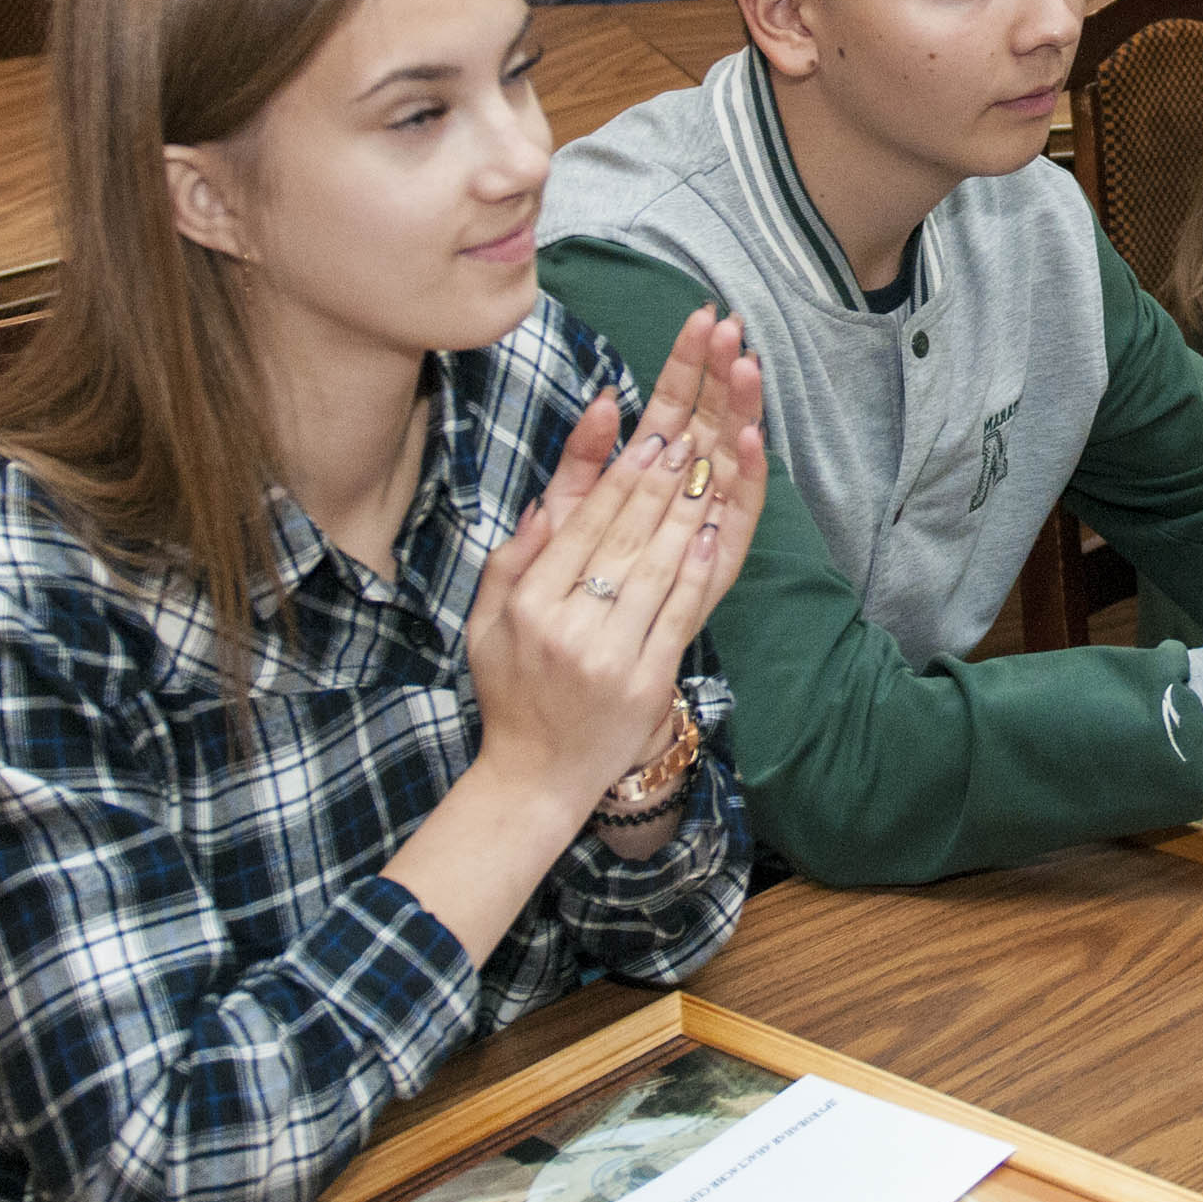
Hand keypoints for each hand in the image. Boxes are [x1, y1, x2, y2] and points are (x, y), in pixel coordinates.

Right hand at [462, 308, 766, 810]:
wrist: (535, 778)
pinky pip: (678, 613)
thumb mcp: (487, 621)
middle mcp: (566, 622)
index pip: (583, 522)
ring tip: (713, 456)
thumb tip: (548, 500)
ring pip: (658, 564)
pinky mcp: (646, 680)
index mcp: (528, 601)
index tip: (652, 429)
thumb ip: (514, 556)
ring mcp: (609, 652)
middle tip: (692, 423)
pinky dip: (698, 568)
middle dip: (662, 472)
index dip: (621, 473)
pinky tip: (714, 530)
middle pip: (625, 532)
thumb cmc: (512, 689)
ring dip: (689, 506)